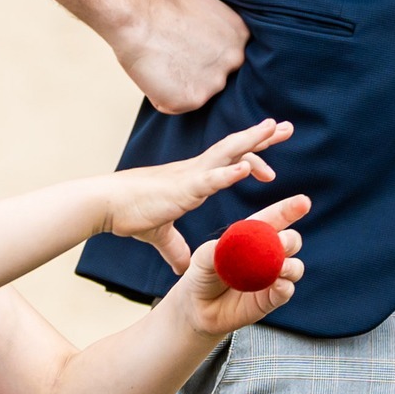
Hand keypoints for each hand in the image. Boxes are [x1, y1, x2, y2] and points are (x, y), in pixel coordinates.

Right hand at [106, 120, 292, 270]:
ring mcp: (191, 176)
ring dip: (253, 141)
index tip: (270, 157)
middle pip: (236, 147)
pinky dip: (231, 172)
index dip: (251, 154)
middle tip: (287, 127)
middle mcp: (196, 170)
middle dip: (262, 136)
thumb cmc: (130, 213)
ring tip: (274, 129)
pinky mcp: (183, 188)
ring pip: (228, 152)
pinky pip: (211, 178)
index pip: (229, 159)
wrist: (108, 205)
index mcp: (193, 177)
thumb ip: (174, 247)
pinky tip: (248, 167)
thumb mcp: (160, 233)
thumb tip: (182, 267)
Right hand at [112, 0, 248, 115]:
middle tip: (172, 56)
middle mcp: (234, 61)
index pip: (227, 56)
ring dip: (179, 85)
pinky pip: (176, 106)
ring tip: (162, 64)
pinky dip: (163, 97)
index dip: (204, 54)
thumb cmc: (162, 1)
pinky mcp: (192, 100)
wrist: (139, 16)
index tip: (187, 45)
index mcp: (240, 36)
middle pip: (216, 78)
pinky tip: (154, 75)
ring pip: (197, 94)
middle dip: (195, 72)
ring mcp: (215, 83)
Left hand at [178, 196, 309, 336]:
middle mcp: (267, 255)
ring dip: (291, 265)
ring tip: (280, 267)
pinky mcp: (271, 299)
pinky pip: (287, 290)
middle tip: (281, 241)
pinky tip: (276, 284)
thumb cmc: (201, 275)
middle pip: (292, 241)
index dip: (289, 210)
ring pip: (295, 267)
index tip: (303, 202)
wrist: (196, 307)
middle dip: (291, 239)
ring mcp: (271, 277)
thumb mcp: (203, 258)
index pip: (275, 219)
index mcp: (253, 236)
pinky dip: (284, 286)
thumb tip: (237, 244)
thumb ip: (219, 250)